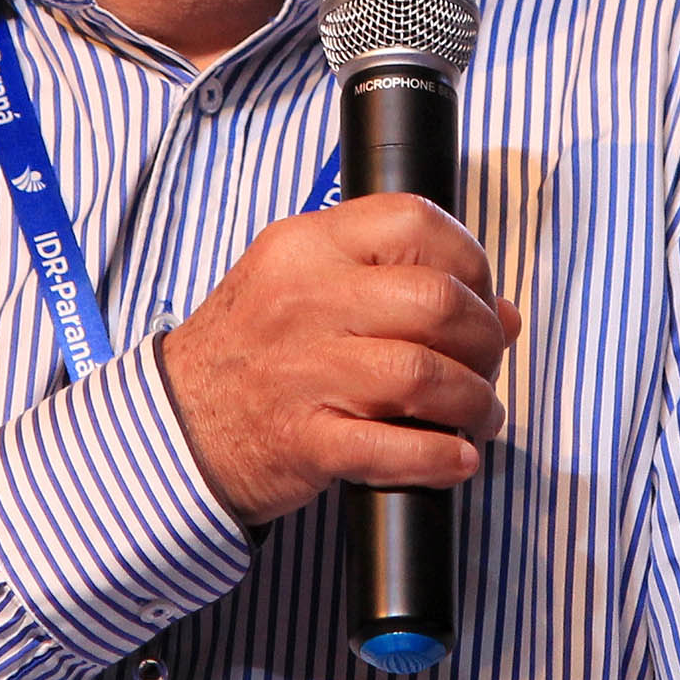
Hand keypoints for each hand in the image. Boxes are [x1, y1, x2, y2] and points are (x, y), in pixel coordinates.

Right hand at [155, 195, 521, 527]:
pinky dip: (442, 457)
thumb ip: (394, 284)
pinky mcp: (305, 440)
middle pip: (435, 301)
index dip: (470, 260)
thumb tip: (503, 315)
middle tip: (487, 365)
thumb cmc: (252, 352)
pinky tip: (458, 458)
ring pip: (424, 375)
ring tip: (479, 416)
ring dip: (474, 402)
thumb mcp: (304, 286)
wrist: (176, 426)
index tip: (480, 296)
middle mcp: (305, 300)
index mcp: (306, 246)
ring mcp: (303, 371)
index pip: (414, 221)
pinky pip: (394, 448)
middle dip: (484, 340)